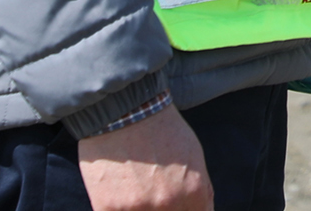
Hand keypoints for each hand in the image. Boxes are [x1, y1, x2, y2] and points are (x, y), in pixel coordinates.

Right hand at [77, 105, 212, 210]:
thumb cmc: (161, 128)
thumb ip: (200, 189)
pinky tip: (120, 196)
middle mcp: (169, 205)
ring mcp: (138, 210)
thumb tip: (201, 210)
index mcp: (194, 193)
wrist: (124, 109)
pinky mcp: (109, 209)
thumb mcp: (194, 155)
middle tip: (155, 193)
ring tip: (137, 192)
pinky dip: (121, 210)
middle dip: (166, 210)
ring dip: (142, 210)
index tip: (179, 207)